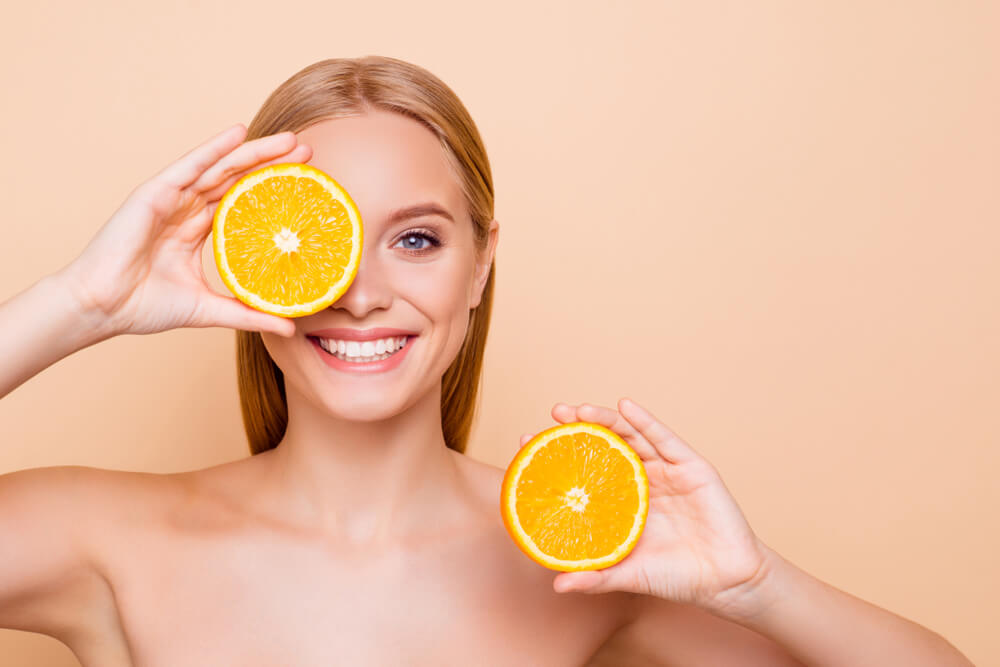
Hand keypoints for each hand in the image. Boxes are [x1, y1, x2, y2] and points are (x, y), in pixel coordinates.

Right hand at [57, 124, 311, 337]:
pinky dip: (215, 148)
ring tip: (291, 141)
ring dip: (255, 151)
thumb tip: (288, 327)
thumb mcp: (208, 309)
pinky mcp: (155, 193)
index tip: (307, 188)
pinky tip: (239, 132)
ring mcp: (171, 198)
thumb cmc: (143, 306)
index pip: (243, 203)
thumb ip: (248, 314)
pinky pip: (190, 165)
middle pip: (238, 180)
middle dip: (273, 165)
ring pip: (221, 167)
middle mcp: (187, 209)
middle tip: (309, 154)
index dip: (273, 193)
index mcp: (197, 231)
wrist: (102, 308)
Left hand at [518, 398, 771, 616]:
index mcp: (622, 502)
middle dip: (579, 428)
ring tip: (579, 410)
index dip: (559, 455)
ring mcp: (666, 472)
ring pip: (631, 436)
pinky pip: (665, 440)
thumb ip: (596, 577)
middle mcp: (641, 481)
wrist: (727, 582)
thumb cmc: (678, 578)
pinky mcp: (691, 467)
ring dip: (605, 419)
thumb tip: (557, 585)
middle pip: (605, 445)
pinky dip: (645, 421)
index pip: (585, 471)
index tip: (528, 443)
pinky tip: (626, 407)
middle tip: (554, 415)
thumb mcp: (630, 576)